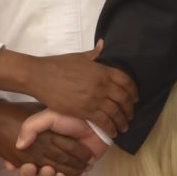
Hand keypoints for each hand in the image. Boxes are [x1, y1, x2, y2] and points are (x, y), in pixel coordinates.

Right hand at [0, 45, 137, 137]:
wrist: (41, 76)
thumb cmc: (58, 64)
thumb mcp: (79, 56)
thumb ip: (94, 53)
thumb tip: (102, 43)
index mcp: (102, 70)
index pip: (126, 81)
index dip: (134, 91)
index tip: (135, 98)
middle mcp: (101, 85)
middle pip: (124, 98)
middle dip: (130, 109)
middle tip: (131, 115)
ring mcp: (94, 98)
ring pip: (116, 112)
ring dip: (122, 121)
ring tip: (124, 126)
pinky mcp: (84, 110)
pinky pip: (103, 121)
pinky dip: (111, 128)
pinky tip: (113, 132)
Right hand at [0, 100, 102, 175]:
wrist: (96, 123)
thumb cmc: (72, 117)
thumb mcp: (48, 116)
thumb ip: (31, 127)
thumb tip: (19, 146)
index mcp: (39, 142)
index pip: (22, 156)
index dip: (14, 163)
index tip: (10, 165)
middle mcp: (47, 155)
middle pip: (31, 170)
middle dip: (27, 173)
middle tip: (30, 168)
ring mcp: (61, 164)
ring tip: (49, 171)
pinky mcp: (74, 171)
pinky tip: (62, 175)